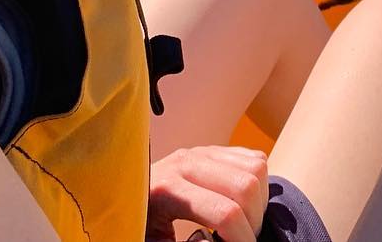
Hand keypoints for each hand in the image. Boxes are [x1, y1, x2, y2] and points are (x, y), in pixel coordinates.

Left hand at [146, 145, 268, 241]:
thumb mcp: (155, 241)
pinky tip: (242, 203)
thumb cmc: (139, 226)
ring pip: (256, 169)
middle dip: (255, 221)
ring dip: (259, 201)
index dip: (242, 238)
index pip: (225, 212)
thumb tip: (212, 240)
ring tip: (243, 222)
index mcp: (168, 189)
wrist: (122, 197)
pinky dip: (259, 184)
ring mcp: (201, 151)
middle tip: (243, 238)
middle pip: (246, 187)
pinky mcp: (212, 149)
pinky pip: (254, 159)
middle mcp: (187, 162)